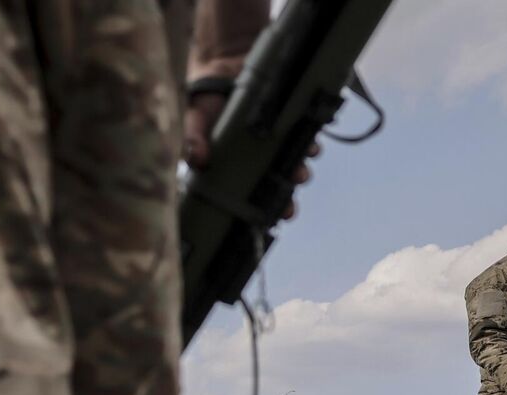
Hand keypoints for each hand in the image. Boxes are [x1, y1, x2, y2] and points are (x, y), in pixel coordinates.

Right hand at [183, 92, 317, 220]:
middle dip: (282, 198)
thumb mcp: (195, 116)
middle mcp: (253, 157)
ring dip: (297, 173)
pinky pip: (304, 138)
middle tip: (288, 209)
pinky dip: (310, 144)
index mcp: (229, 164)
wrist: (227, 62)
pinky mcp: (290, 121)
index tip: (262, 220)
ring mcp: (273, 140)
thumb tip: (197, 161)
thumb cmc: (206, 96)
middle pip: (271, 185)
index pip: (244, 194)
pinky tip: (312, 148)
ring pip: (290, 165)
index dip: (254, 208)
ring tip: (299, 175)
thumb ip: (193, 137)